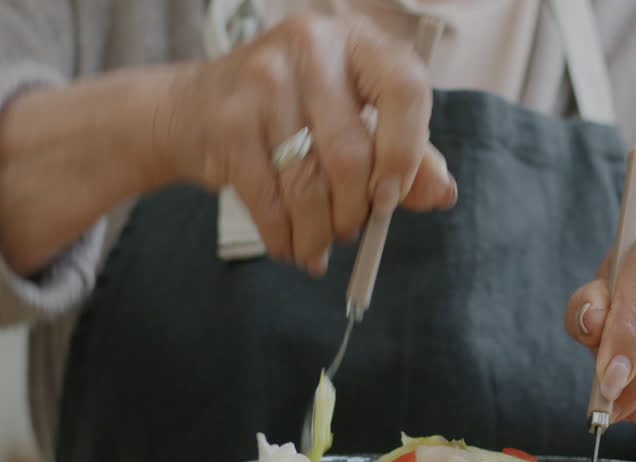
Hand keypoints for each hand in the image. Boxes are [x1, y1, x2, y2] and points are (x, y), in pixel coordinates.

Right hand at [155, 14, 456, 273]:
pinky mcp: (227, 119)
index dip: (405, 152)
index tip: (391, 197)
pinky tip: (287, 246)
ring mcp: (262, 78)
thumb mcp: (354, 118)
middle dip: (354, 210)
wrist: (193, 109)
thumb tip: (442, 191)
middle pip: (351, 152)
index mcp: (356, 40)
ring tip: (317, 248)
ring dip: (317, 233)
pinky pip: (267, 198)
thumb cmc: (292, 113)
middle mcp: (310, 46)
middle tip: (350, 230)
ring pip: (307, 184)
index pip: (404, 89)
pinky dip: (282, 235)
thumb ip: (405, 153)